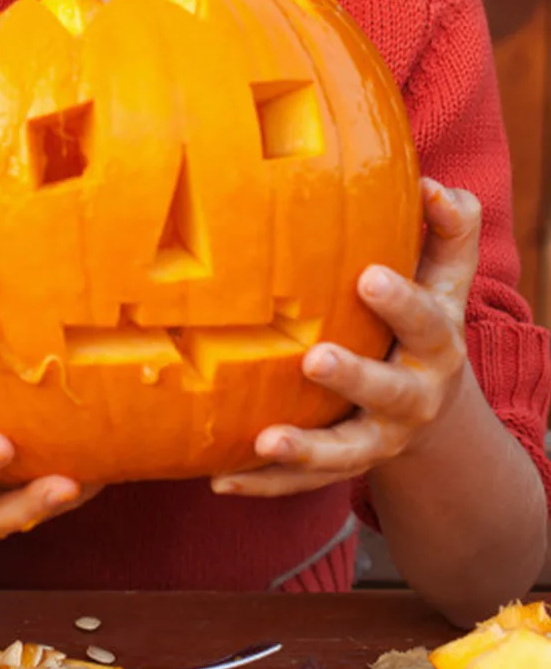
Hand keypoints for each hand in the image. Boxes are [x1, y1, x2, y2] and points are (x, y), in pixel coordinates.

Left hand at [214, 177, 478, 497]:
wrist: (433, 409)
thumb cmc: (420, 319)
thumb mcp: (444, 277)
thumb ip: (448, 229)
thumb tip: (437, 186)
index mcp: (434, 344)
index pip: (423, 319)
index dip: (401, 301)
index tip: (369, 277)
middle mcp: (411, 396)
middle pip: (389, 392)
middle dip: (355, 376)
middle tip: (315, 358)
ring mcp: (376, 437)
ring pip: (346, 452)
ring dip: (307, 448)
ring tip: (267, 439)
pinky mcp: (340, 467)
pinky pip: (301, 482)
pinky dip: (263, 482)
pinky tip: (221, 480)